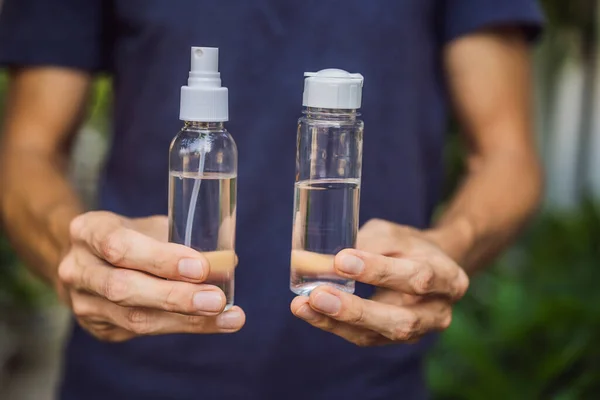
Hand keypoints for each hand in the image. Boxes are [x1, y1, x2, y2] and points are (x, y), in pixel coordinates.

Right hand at [57, 211, 244, 341]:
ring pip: (134, 318)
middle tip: (216, 299)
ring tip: (227, 317)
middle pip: (124, 289)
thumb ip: (182, 238)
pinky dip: (183, 326)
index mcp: (88, 231)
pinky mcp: (99, 327)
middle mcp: (77, 269)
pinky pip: (143, 332)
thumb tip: (228, 260)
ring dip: (186, 319)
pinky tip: (215, 323)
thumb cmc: (130, 236)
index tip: (201, 267)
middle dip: (175, 296)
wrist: (87, 259)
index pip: (120, 246)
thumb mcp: (147, 226)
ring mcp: (83, 303)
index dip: (161, 259)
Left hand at [290, 219, 468, 345]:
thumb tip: (327, 259)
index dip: (378, 271)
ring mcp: (416, 333)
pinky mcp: (391, 340)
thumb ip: (369, 244)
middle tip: (319, 294)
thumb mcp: (394, 234)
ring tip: (303, 305)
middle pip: (400, 320)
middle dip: (356, 309)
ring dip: (336, 321)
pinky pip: (360, 337)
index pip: (417, 278)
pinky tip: (307, 310)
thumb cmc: (407, 245)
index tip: (341, 260)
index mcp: (449, 279)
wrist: (425, 267)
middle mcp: (438, 312)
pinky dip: (331, 324)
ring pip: (376, 334)